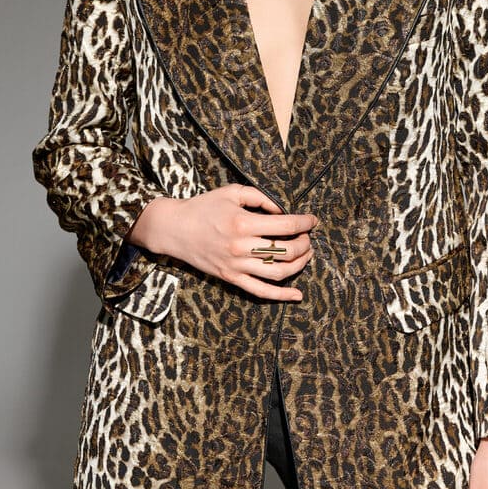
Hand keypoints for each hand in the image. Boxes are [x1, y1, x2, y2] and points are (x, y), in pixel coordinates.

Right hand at [126, 183, 316, 301]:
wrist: (174, 228)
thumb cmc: (204, 207)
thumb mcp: (232, 192)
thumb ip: (261, 197)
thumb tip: (284, 209)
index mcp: (243, 223)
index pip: (286, 226)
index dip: (305, 223)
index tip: (312, 220)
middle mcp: (241, 247)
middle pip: (286, 250)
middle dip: (305, 243)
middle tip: (308, 237)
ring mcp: (237, 266)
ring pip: (278, 273)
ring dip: (299, 264)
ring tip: (306, 254)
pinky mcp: (231, 278)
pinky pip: (260, 292)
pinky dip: (281, 295)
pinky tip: (297, 295)